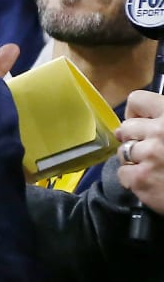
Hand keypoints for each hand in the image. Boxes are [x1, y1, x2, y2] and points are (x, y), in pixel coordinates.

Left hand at [117, 91, 163, 214]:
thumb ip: (162, 121)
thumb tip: (126, 127)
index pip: (137, 100)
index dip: (137, 113)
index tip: (144, 123)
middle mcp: (160, 132)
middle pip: (127, 128)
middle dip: (136, 139)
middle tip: (154, 150)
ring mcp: (149, 156)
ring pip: (123, 151)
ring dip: (136, 159)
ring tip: (156, 166)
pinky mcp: (141, 179)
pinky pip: (123, 173)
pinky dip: (133, 179)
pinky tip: (153, 181)